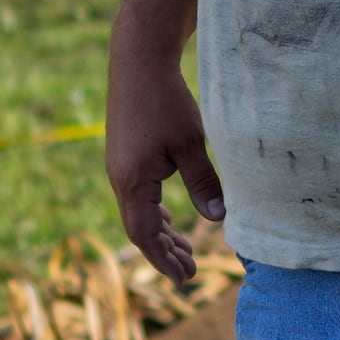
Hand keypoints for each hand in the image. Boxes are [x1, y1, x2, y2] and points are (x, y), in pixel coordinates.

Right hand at [105, 46, 222, 284]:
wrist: (138, 61)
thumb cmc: (166, 100)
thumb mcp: (190, 143)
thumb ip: (204, 182)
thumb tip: (219, 219)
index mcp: (133, 181)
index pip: (144, 234)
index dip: (164, 259)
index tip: (185, 278)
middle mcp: (120, 178)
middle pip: (139, 228)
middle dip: (164, 252)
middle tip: (190, 272)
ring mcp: (120, 168)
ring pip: (137, 213)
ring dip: (160, 234)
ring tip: (183, 250)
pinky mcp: (125, 157)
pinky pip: (137, 196)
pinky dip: (153, 214)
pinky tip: (168, 218)